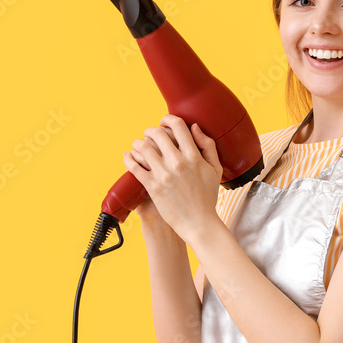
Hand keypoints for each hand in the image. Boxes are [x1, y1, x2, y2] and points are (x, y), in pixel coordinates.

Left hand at [122, 114, 222, 244]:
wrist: (199, 223)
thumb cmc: (207, 197)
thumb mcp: (215, 169)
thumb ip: (208, 146)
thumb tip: (194, 128)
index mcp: (194, 156)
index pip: (178, 126)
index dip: (168, 119)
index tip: (163, 122)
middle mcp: (178, 163)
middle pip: (157, 133)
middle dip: (150, 130)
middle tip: (149, 134)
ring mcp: (164, 175)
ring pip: (143, 148)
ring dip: (138, 143)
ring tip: (138, 145)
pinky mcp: (153, 187)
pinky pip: (135, 167)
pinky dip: (128, 159)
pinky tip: (128, 157)